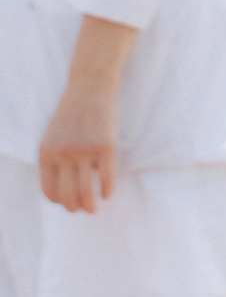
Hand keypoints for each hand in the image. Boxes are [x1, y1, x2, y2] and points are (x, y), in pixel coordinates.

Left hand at [38, 82, 114, 213]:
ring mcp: (85, 152)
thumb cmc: (72, 113)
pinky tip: (108, 194)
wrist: (90, 87)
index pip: (49, 190)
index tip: (68, 202)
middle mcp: (63, 155)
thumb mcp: (53, 136)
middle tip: (83, 209)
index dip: (59, 201)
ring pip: (85, 191)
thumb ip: (54, 159)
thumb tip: (63, 187)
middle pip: (67, 195)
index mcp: (46, 153)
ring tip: (94, 208)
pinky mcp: (106, 148)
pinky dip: (107, 190)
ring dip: (90, 205)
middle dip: (75, 207)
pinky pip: (106, 178)